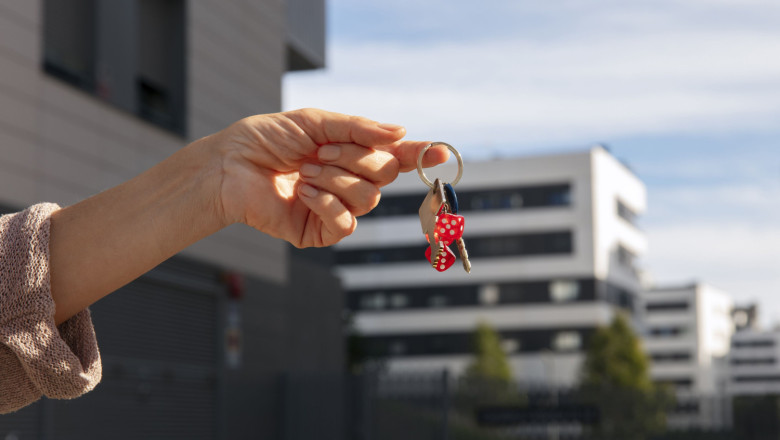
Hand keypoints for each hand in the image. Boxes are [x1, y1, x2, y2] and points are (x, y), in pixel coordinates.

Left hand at [209, 108, 448, 246]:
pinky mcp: (321, 232)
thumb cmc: (269, 139)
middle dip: (353, 158)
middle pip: (386, 174)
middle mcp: (352, 181)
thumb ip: (360, 128)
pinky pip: (346, 223)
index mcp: (354, 153)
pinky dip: (324, 202)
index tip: (442, 151)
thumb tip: (402, 134)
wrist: (231, 164)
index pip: (397, 156)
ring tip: (304, 170)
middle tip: (319, 151)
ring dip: (334, 179)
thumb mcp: (317, 121)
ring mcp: (339, 208)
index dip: (421, 154)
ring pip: (368, 198)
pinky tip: (301, 192)